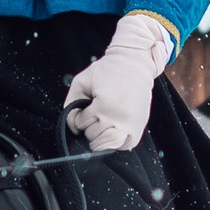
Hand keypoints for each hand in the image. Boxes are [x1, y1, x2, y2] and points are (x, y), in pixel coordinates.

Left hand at [64, 14, 173, 153]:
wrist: (134, 63)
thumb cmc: (107, 71)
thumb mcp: (82, 80)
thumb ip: (71, 103)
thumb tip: (73, 128)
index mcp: (105, 105)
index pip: (82, 124)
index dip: (81, 116)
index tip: (89, 105)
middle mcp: (120, 118)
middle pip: (94, 137)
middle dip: (89, 127)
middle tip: (95, 114)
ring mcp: (131, 124)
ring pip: (108, 145)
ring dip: (101, 137)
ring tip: (102, 124)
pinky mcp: (139, 127)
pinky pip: (125, 145)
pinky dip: (116, 142)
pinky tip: (114, 129)